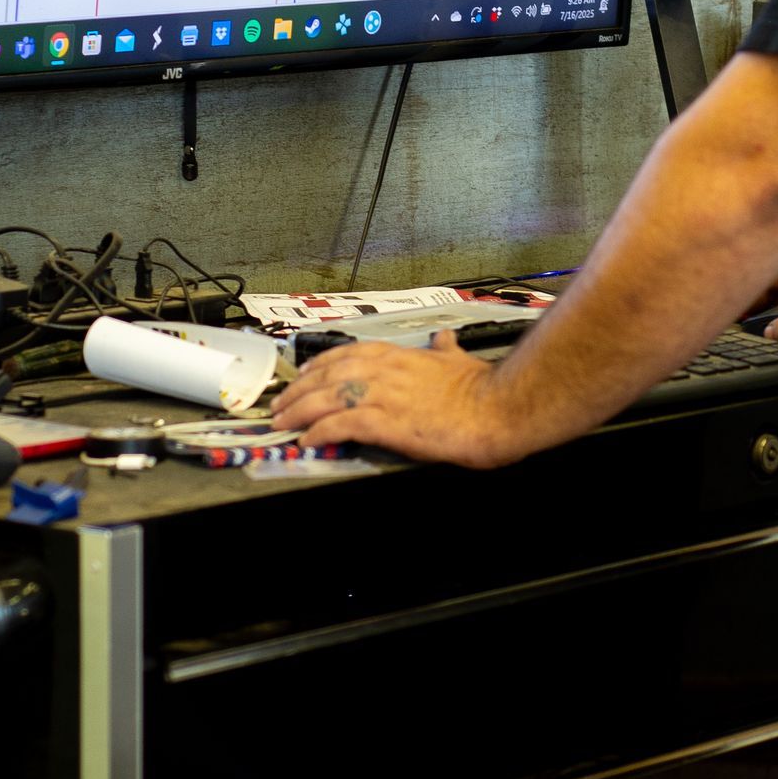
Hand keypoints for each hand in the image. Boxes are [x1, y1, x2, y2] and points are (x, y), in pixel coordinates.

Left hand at [277, 330, 522, 467]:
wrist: (497, 409)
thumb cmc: (480, 388)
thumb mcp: (457, 358)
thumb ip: (444, 348)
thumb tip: (444, 338)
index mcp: (398, 355)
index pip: (344, 354)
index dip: (317, 367)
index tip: (302, 378)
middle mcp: (385, 370)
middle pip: (327, 375)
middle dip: (298, 391)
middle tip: (280, 406)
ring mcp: (384, 395)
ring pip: (326, 397)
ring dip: (299, 411)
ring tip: (283, 424)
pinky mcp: (387, 422)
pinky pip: (341, 424)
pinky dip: (319, 431)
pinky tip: (308, 440)